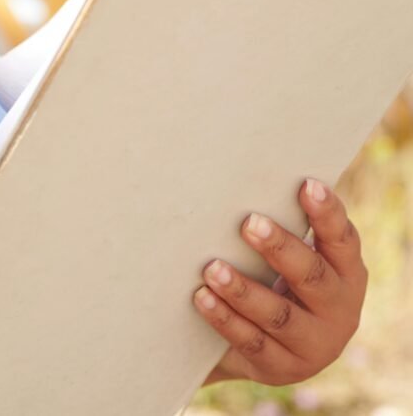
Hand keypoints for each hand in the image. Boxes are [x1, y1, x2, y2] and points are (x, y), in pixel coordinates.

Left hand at [194, 179, 367, 385]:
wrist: (269, 349)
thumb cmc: (279, 284)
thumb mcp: (293, 263)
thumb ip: (285, 233)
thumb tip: (241, 182)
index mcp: (347, 275)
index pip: (342, 240)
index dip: (327, 213)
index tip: (307, 186)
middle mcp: (339, 311)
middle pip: (312, 276)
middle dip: (280, 249)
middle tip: (249, 223)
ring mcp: (315, 344)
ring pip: (278, 315)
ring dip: (243, 290)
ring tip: (212, 268)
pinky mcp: (283, 368)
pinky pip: (252, 341)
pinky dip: (224, 318)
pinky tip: (202, 298)